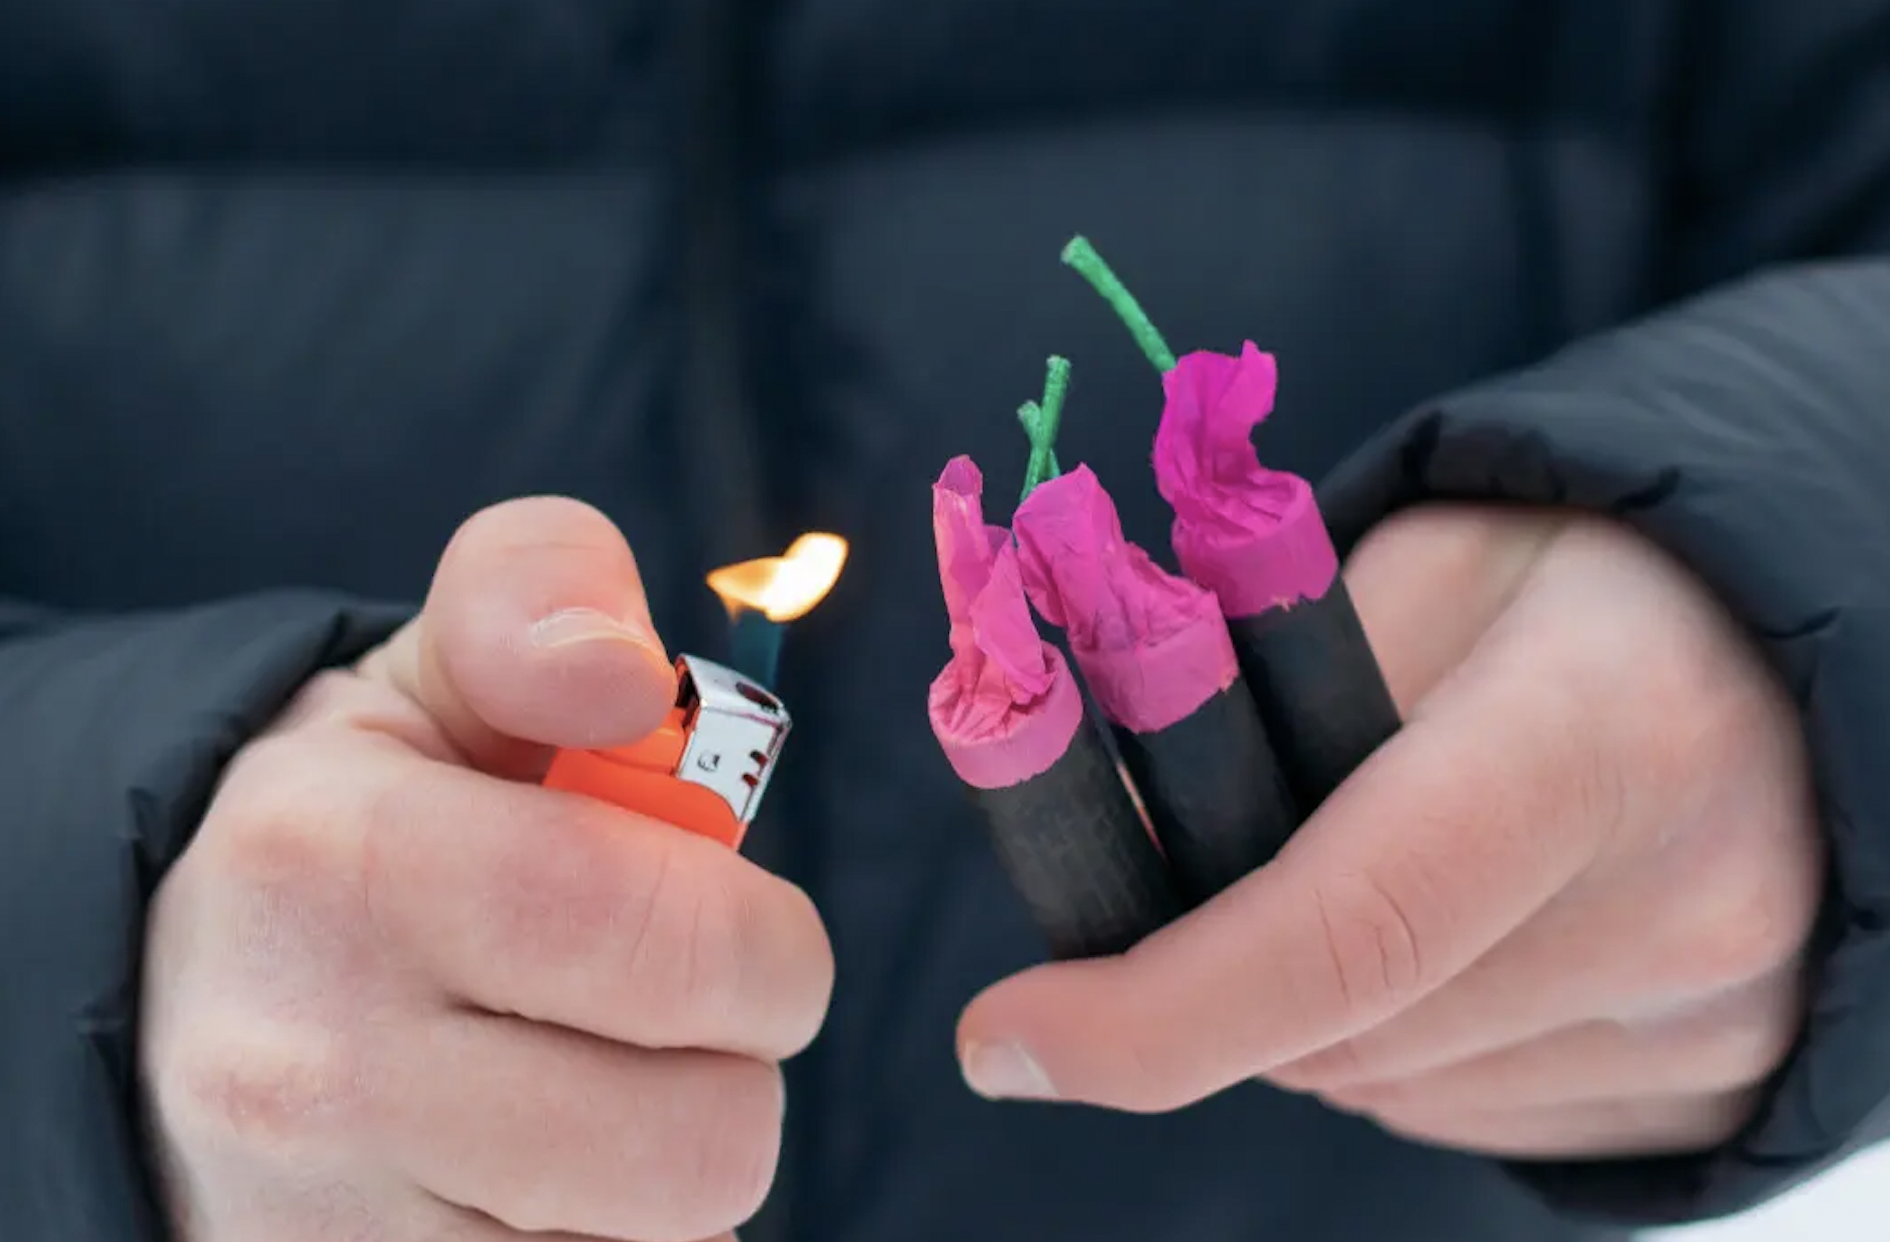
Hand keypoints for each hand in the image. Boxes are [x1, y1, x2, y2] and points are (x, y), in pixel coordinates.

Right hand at [140, 498, 833, 1241]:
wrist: (164, 995)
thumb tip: (628, 674)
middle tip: (676, 1014)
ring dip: (677, 1168)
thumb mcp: (434, 667)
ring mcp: (323, 1225)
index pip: (658, 938)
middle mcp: (313, 1066)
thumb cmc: (362, 813)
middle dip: (741, 1064)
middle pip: (700, 1140)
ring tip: (595, 1085)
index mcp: (343, 857)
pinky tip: (546, 1170)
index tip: (749, 931)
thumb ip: (541, 595)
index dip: (768, 947)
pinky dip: (615, 1240)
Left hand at [956, 505, 1821, 1159]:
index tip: (1003, 1035)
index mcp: (1604, 734)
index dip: (1146, 1009)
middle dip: (1212, 975)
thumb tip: (1096, 840)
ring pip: (1386, 1083)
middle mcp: (1688, 909)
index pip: (1343, 927)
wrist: (1797, 648)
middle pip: (1340, 1026)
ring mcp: (1717, 1025)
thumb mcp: (1416, 563)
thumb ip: (1254, 691)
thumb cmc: (1583, 574)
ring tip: (1364, 862)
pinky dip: (1401, 1035)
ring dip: (1309, 1004)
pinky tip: (1450, 929)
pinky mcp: (1715, 1090)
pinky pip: (1466, 1112)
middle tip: (1197, 874)